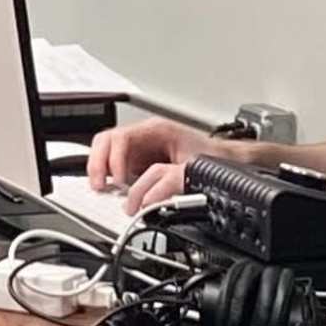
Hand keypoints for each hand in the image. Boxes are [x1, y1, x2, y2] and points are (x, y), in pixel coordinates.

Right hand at [85, 110, 214, 212]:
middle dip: (98, 163)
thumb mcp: (193, 167)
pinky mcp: (140, 162)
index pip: (120, 138)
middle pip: (106, 142)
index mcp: (156, 130)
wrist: (227, 161)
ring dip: (100, 170)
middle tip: (99, 186)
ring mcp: (140, 148)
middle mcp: (144, 137)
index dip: (113, 160)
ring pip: (107, 152)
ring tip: (102, 190)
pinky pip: (116, 166)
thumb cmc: (212, 157)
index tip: (117, 182)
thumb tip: (149, 196)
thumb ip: (170, 180)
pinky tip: (113, 191)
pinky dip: (110, 178)